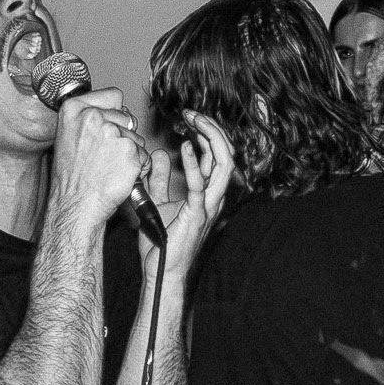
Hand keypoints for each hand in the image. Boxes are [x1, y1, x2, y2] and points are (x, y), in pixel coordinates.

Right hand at [49, 88, 145, 228]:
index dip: (114, 112)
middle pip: (127, 117)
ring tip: (109, 165)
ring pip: (136, 136)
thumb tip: (113, 109)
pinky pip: (144, 155)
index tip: (106, 125)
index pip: (113, 95)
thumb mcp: (68, 136)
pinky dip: (137, 167)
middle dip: (122, 134)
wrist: (76, 203)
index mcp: (74, 109)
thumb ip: (87, 117)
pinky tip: (119, 174)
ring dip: (130, 151)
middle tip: (104, 154)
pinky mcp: (130, 151)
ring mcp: (113, 133)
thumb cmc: (72, 176)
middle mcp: (93, 116)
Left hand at [141, 111, 233, 281]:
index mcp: (208, 192)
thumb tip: (159, 156)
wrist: (161, 270)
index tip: (190, 118)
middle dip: (212, 130)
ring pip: (223, 165)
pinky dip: (194, 163)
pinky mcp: (197, 213)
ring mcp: (209, 205)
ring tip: (195, 122)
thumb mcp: (157, 200)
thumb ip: (160, 179)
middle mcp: (214, 196)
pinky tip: (184, 147)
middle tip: (193, 114)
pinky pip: (201, 185)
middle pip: (226, 154)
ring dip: (210, 140)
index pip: (217, 156)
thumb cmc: (161, 242)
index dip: (208, 134)